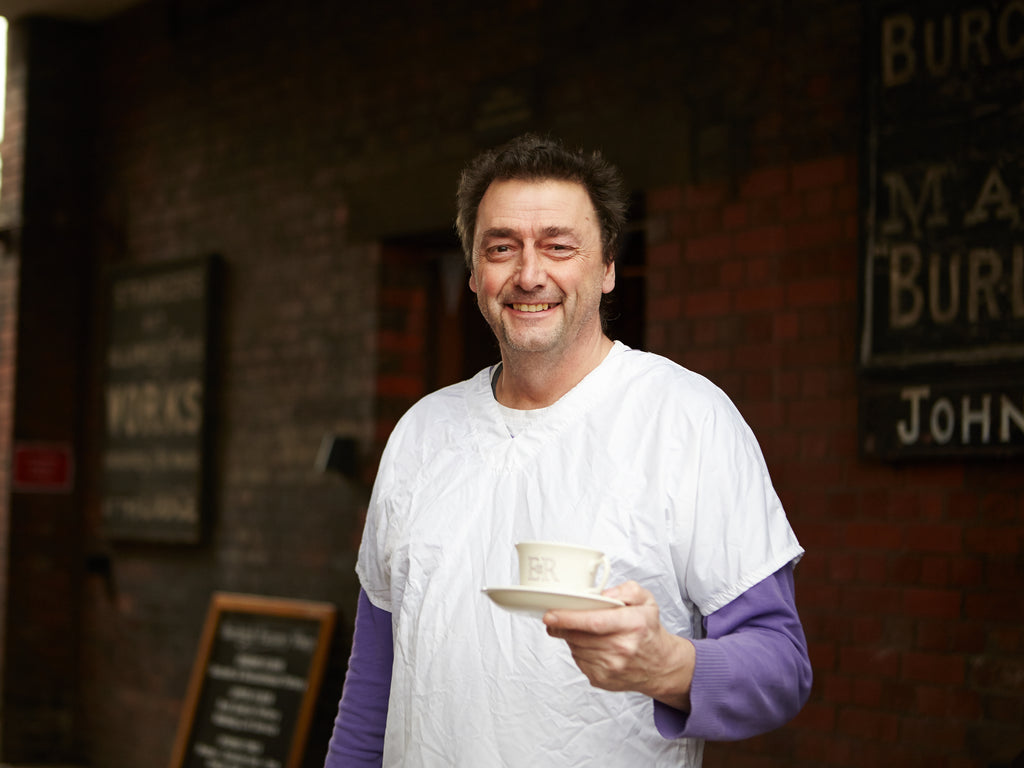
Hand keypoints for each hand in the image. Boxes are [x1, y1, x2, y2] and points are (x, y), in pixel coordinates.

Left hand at [542, 581, 694, 710]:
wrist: (659, 665)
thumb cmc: (648, 630)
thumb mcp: (646, 601)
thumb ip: (626, 590)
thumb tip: (603, 594)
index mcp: (632, 624)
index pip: (594, 622)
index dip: (568, 618)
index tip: (550, 614)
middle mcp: (622, 648)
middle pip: (579, 636)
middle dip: (561, 626)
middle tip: (553, 617)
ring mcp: (611, 667)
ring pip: (576, 648)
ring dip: (570, 637)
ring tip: (578, 628)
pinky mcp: (602, 679)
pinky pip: (579, 661)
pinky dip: (578, 650)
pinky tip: (589, 644)